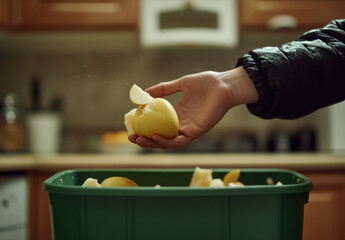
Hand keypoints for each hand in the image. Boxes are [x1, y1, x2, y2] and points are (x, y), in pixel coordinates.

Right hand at [129, 67, 257, 148]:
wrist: (224, 85)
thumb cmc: (206, 83)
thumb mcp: (181, 84)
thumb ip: (164, 89)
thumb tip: (144, 92)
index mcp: (177, 113)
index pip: (158, 124)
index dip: (144, 126)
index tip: (131, 124)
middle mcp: (181, 123)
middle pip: (160, 136)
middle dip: (145, 139)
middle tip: (131, 137)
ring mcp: (188, 129)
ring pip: (167, 142)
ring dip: (152, 143)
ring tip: (139, 139)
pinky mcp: (196, 132)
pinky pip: (179, 141)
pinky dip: (166, 141)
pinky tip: (155, 136)